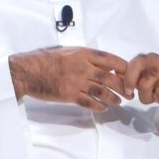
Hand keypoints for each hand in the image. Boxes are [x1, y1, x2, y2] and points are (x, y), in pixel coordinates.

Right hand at [9, 46, 127, 111]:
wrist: (28, 71)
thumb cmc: (45, 58)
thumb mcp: (67, 51)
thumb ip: (84, 56)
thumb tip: (100, 62)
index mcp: (83, 54)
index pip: (109, 59)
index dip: (123, 66)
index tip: (130, 72)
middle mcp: (83, 67)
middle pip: (109, 77)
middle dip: (123, 86)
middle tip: (130, 92)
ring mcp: (76, 82)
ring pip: (102, 91)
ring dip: (113, 98)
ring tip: (119, 101)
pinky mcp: (69, 95)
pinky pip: (89, 102)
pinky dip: (99, 106)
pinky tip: (104, 108)